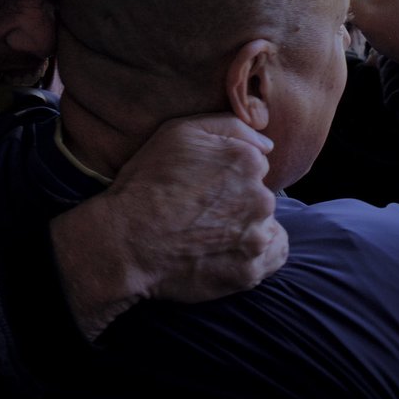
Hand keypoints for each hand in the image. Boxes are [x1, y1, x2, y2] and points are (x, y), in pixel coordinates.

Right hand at [51, 114, 285, 339]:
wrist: (127, 241)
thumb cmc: (148, 182)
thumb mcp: (180, 131)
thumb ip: (230, 126)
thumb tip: (267, 144)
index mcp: (247, 161)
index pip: (255, 163)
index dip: (228, 173)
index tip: (205, 184)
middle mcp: (261, 198)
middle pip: (260, 194)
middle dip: (238, 200)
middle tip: (203, 210)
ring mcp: (257, 237)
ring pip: (265, 224)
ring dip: (246, 226)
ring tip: (209, 233)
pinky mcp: (250, 272)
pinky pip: (272, 256)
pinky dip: (257, 253)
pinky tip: (228, 250)